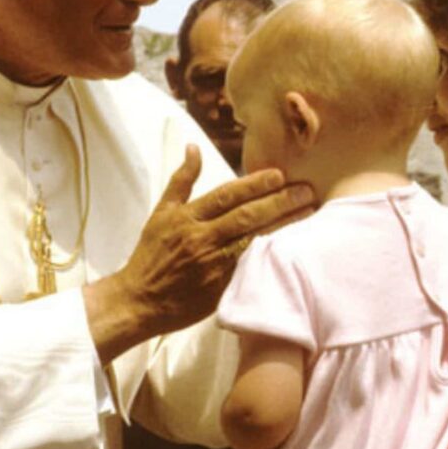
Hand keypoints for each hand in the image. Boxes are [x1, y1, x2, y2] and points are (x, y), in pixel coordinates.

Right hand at [85, 145, 314, 362]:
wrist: (138, 301)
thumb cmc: (151, 255)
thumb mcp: (161, 213)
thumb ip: (182, 180)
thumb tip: (193, 147)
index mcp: (187, 217)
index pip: (226, 195)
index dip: (254, 184)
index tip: (279, 175)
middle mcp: (201, 239)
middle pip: (246, 216)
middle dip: (279, 201)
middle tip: (306, 191)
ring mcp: (213, 265)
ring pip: (254, 240)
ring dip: (284, 225)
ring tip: (309, 212)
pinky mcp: (221, 289)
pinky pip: (252, 268)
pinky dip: (273, 255)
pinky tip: (294, 246)